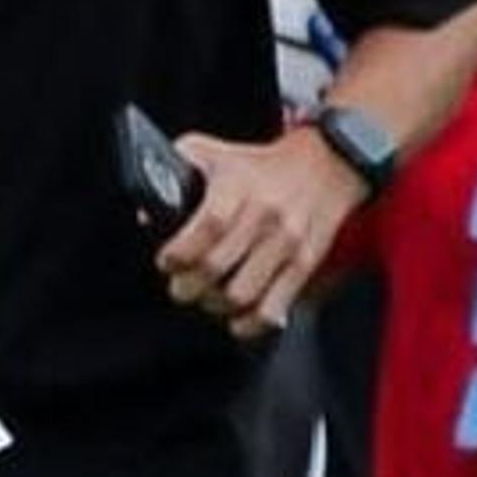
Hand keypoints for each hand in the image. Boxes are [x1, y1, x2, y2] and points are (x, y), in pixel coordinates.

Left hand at [155, 125, 368, 340]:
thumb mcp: (211, 153)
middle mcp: (264, 215)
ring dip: (214, 305)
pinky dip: (251, 323)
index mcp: (237, 186)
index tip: (166, 261)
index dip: (178, 253)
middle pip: (216, 267)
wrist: (325, 164)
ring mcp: (287, 242)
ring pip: (242, 293)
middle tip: (179, 286)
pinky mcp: (305, 263)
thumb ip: (174, 172)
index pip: (206, 227)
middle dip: (186, 285)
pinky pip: (275, 306)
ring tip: (206, 298)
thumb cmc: (258, 164)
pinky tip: (237, 321)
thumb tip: (150, 214)